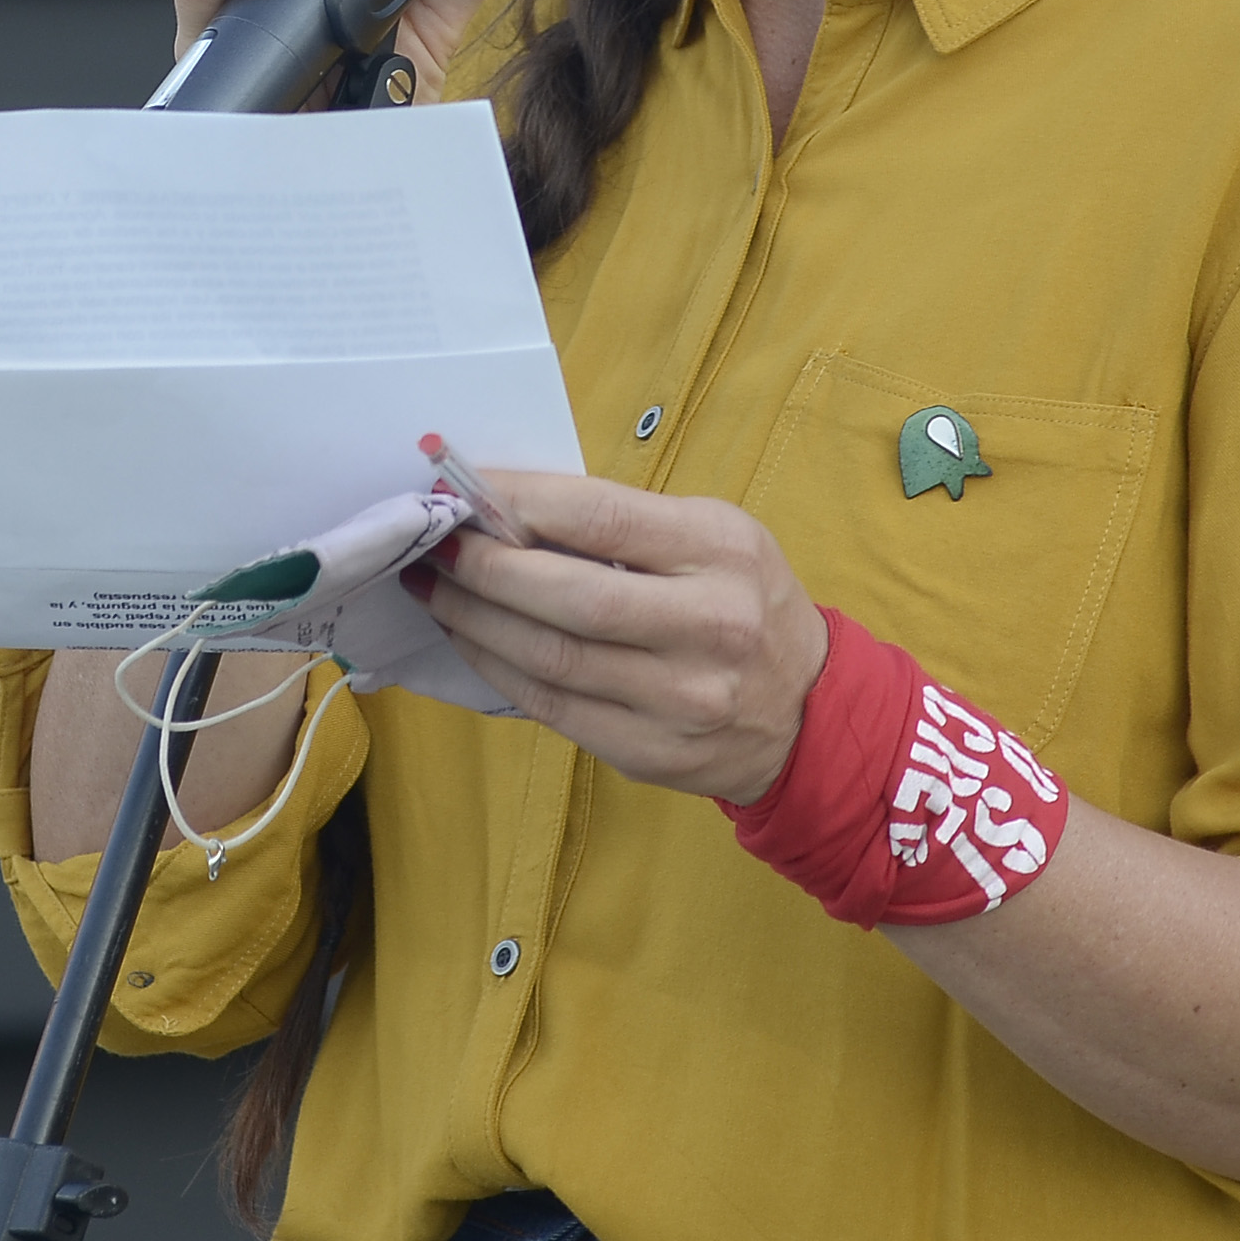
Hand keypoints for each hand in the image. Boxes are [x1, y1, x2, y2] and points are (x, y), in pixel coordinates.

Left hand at [402, 469, 829, 801]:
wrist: (807, 712)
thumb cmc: (742, 603)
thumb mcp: (715, 539)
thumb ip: (626, 525)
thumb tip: (508, 510)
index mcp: (722, 551)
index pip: (603, 518)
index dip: (520, 501)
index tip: (460, 488)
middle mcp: (709, 625)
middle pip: (570, 596)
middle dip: (485, 568)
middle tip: (432, 545)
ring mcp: (681, 699)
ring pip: (551, 658)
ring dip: (475, 620)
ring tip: (433, 589)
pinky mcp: (652, 752)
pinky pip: (553, 708)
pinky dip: (497, 668)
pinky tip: (469, 640)